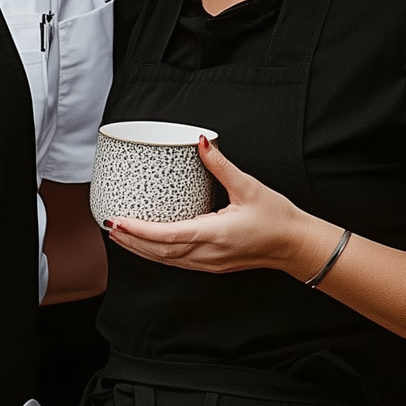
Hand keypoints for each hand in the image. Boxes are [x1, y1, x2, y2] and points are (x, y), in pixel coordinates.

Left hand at [105, 138, 336, 277]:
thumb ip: (222, 165)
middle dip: (132, 240)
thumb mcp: (249, 187)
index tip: (119, 221)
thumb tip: (202, 142)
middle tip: (108, 226)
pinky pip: (179, 261)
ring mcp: (210, 263)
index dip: (141, 231)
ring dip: (142, 249)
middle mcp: (210, 253)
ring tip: (119, 235)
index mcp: (216, 234)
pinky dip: (158, 253)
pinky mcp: (213, 264)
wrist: (296, 246)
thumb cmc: (277, 218)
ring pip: (168, 260)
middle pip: (161, 253)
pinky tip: (147, 244)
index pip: (169, 236)